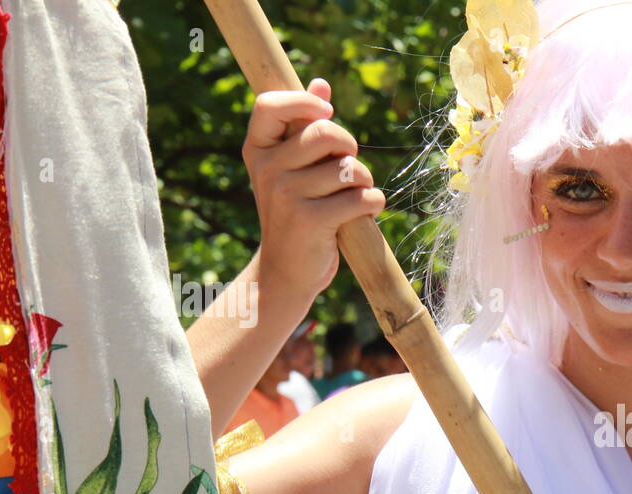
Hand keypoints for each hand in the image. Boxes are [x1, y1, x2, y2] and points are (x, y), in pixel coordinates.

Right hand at [242, 77, 385, 304]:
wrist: (286, 270)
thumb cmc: (295, 212)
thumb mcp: (292, 168)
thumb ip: (304, 125)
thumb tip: (321, 84)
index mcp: (257, 149)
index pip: (271, 104)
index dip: (305, 102)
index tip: (326, 115)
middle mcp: (267, 168)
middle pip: (326, 132)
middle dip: (350, 148)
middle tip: (348, 168)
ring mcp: (286, 194)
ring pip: (350, 168)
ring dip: (364, 182)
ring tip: (352, 197)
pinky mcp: (311, 220)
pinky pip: (362, 197)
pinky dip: (373, 203)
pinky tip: (363, 212)